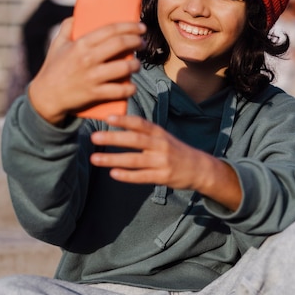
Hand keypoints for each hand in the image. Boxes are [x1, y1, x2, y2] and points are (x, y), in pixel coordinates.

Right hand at [28, 18, 145, 124]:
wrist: (46, 97)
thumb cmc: (53, 68)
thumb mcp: (57, 44)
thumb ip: (67, 27)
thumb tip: (78, 14)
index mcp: (81, 44)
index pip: (110, 30)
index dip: (129, 26)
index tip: (140, 27)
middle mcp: (88, 59)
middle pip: (120, 45)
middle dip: (136, 41)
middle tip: (141, 42)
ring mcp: (92, 77)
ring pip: (123, 68)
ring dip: (135, 65)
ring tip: (137, 64)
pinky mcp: (95, 94)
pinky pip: (119, 91)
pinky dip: (130, 88)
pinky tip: (132, 86)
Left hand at [90, 115, 242, 209]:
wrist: (199, 168)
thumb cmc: (175, 151)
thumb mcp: (163, 137)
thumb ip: (144, 131)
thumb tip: (119, 121)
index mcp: (159, 133)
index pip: (140, 124)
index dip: (124, 120)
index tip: (108, 117)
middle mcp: (161, 145)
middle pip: (135, 140)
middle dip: (113, 138)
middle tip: (94, 137)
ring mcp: (162, 162)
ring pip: (134, 160)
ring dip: (113, 159)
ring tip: (95, 159)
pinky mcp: (163, 177)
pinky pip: (142, 176)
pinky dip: (127, 175)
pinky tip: (113, 174)